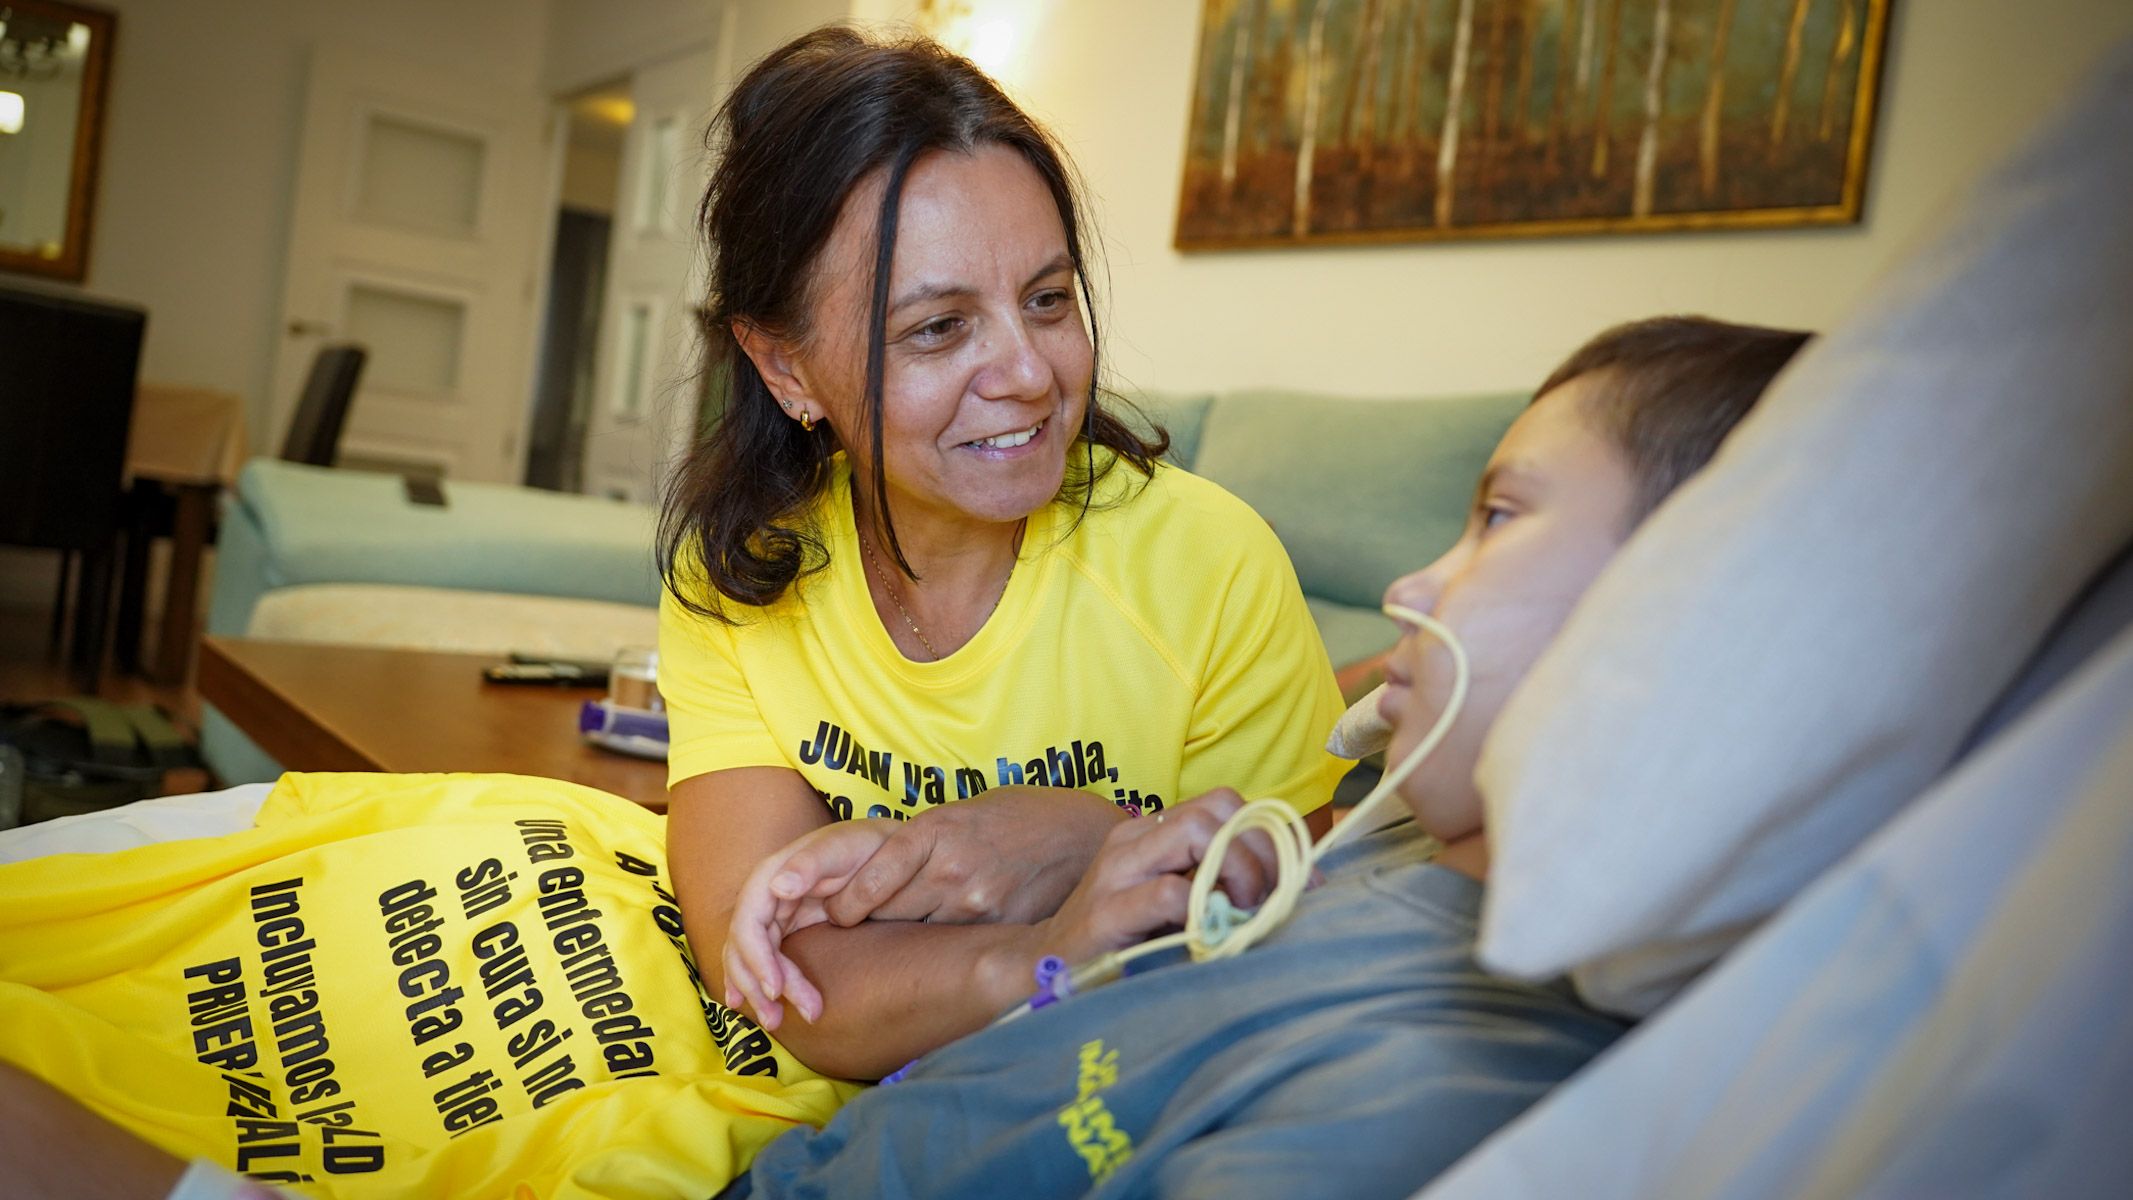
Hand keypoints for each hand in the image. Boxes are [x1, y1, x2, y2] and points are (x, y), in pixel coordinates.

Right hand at [722, 819, 896, 1029]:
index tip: (776, 989)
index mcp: (772, 873)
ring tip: (775, 1023)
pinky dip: (756, 982)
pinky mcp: (786, 926)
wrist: (884, 847)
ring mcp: (775, 911)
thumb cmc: (867, 845)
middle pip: (745, 945)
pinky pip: (763, 957)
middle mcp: (766, 894)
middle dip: (757, 984)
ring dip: (757, 991)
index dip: (756, 958)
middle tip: (779, 1020)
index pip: (749, 922)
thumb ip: (811, 864)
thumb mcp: (844, 847)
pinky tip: (756, 1004)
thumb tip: (777, 888)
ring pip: (751, 957)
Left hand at [818, 788, 1125, 928]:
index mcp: (936, 829)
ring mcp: (976, 900)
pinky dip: (946, 940)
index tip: (837, 913)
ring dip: (910, 930)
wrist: (1082, 832)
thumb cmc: (1017, 817)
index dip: (848, 901)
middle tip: (860, 924)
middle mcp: (951, 867)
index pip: (874, 874)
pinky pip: (954, 942)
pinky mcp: (997, 926)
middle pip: (888, 909)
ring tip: (918, 924)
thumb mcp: (962, 814)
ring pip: (918, 929)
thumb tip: (869, 873)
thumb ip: (921, 844)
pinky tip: (955, 933)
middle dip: (871, 918)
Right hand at [1026, 788, 1284, 967]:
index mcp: (1152, 832)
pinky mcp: (1106, 913)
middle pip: (1218, 808)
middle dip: (1260, 853)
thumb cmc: (1124, 942)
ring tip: (1243, 913)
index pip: (1226, 804)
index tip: (1299, 882)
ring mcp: (1116, 871)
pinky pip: (1170, 893)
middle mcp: (1134, 839)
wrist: (1046, 971)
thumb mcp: (1176, 903)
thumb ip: (1217, 885)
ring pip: (1197, 833)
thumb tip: (1294, 887)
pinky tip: (1207, 937)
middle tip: (1270, 901)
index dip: (1270, 837)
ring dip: (1237, 872)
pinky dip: (1202, 913)